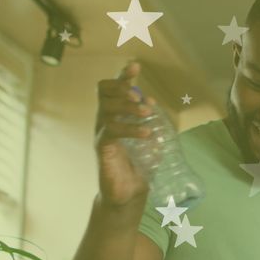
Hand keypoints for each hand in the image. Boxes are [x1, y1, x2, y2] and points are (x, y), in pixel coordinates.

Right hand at [94, 61, 157, 207]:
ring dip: (128, 107)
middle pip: (104, 93)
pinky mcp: (102, 148)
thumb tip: (157, 107)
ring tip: (146, 112)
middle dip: (121, 88)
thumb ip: (152, 123)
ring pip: (107, 109)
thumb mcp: (150, 141)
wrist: (129, 193)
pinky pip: (112, 131)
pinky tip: (146, 132)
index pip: (113, 90)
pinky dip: (131, 129)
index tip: (135, 66)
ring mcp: (101, 133)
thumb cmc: (138, 166)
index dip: (122, 76)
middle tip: (139, 95)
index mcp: (115, 115)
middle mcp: (104, 120)